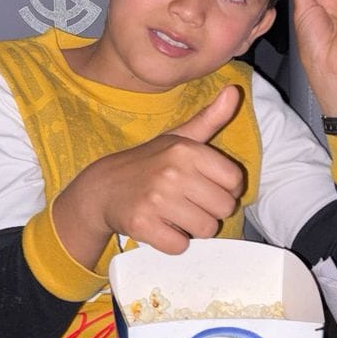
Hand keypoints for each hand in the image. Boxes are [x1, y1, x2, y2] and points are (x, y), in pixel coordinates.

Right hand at [79, 86, 245, 254]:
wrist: (101, 188)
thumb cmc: (148, 164)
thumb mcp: (178, 138)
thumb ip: (210, 118)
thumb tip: (235, 91)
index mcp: (186, 150)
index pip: (235, 181)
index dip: (224, 189)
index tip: (204, 186)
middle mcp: (172, 172)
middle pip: (223, 208)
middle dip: (209, 211)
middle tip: (187, 203)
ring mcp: (156, 199)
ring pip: (206, 230)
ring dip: (193, 228)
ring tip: (174, 214)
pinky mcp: (143, 224)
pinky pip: (180, 245)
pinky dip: (173, 242)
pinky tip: (161, 226)